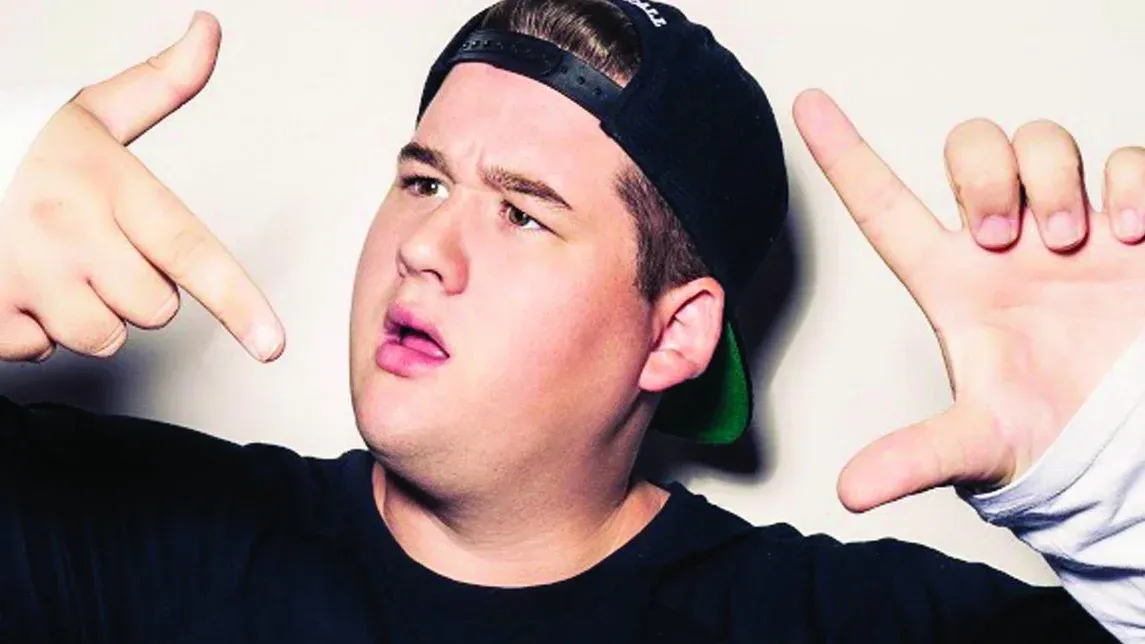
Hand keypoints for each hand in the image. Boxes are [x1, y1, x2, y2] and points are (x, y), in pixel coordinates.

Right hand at [0, 12, 283, 362]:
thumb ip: (161, 84)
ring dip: (89, 314)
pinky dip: (35, 330)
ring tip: (56, 266)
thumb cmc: (18, 146)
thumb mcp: (90, 112)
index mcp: (105, 182)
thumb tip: (209, 31)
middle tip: (98, 248)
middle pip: (155, 309)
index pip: (188, 250)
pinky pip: (43, 352)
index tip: (272, 344)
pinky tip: (19, 285)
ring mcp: (26, 276)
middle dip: (140, 290)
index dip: (238, 302)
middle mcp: (68, 231)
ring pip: (104, 338)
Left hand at [794, 89, 1144, 511]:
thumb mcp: (977, 442)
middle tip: (1003, 238)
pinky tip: (1134, 236)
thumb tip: (849, 492)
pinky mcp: (1131, 227)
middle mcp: (1002, 241)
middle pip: (971, 145)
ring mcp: (1066, 227)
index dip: (844, 153)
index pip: (883, 203)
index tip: (807, 103)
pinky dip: (1133, 184)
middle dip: (985, 174)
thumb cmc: (1040, 433)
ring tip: (1076, 245)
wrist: (1124, 444)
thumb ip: (915, 456)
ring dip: (1055, 182)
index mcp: (950, 279)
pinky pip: (1128, 158)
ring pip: (1044, 139)